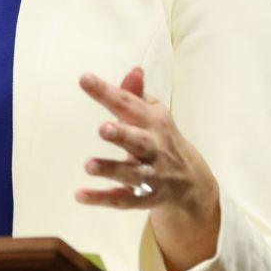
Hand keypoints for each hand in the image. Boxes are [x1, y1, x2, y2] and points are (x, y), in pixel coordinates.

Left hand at [74, 67, 220, 270]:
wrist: (191, 181)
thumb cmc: (161, 138)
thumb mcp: (153, 114)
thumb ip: (136, 94)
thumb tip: (134, 70)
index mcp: (154, 122)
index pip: (129, 104)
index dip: (107, 92)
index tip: (84, 79)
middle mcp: (154, 148)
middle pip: (139, 141)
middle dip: (123, 135)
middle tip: (103, 129)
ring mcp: (151, 174)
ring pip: (132, 173)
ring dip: (111, 169)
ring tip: (89, 165)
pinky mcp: (144, 198)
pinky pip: (123, 200)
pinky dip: (102, 199)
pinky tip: (79, 195)